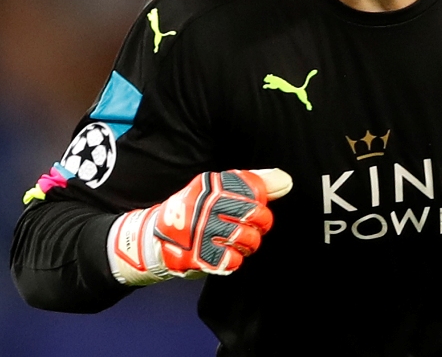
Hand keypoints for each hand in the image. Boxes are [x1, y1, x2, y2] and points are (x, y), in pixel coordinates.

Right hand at [108, 168, 292, 284]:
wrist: (155, 239)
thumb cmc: (198, 212)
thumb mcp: (221, 190)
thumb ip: (255, 184)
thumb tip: (286, 181)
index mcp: (212, 185)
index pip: (253, 192)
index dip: (260, 205)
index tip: (255, 209)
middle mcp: (205, 205)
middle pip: (254, 215)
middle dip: (260, 225)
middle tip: (252, 227)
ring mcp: (200, 231)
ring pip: (246, 239)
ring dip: (247, 244)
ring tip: (238, 242)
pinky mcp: (197, 256)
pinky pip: (232, 261)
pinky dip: (234, 260)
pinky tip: (226, 255)